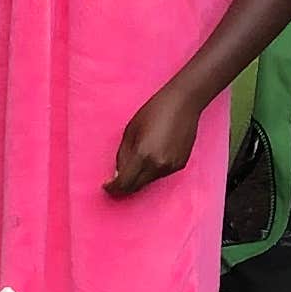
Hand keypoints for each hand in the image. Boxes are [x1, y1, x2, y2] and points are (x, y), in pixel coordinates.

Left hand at [106, 81, 208, 198]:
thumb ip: (122, 155)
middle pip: (136, 187)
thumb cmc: (155, 111)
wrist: (183, 103)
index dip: (113, 187)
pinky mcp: (180, 165)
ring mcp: (171, 167)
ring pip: (148, 181)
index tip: (107, 186)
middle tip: (115, 181)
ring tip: (137, 160)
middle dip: (124, 186)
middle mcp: (158, 165)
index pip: (124, 182)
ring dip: (139, 177)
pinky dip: (152, 171)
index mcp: (143, 155)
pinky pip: (161, 174)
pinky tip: (152, 155)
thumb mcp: (130, 130)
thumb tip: (118, 174)